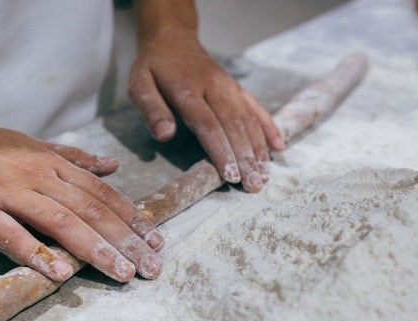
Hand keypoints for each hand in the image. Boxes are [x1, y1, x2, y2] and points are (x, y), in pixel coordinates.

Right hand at [0, 115, 163, 282]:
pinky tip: (60, 273)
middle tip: (151, 267)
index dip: (131, 217)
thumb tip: (112, 166)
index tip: (156, 240)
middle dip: (125, 240)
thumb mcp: (33, 145)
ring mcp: (7, 191)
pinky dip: (36, 252)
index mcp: (51, 162)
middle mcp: (37, 175)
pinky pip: (10, 233)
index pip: (101, 193)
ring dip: (94, 249)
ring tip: (120, 273)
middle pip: (90, 210)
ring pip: (60, 221)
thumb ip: (74, 158)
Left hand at [128, 28, 283, 191]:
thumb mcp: (139, 85)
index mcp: (188, 90)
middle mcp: (214, 87)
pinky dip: (269, 127)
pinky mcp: (237, 88)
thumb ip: (152, 110)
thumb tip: (164, 134)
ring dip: (259, 150)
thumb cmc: (153, 68)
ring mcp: (229, 87)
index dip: (221, 151)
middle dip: (246, 158)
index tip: (231, 175)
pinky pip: (257, 108)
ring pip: (249, 120)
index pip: (208, 124)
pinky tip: (278, 147)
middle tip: (254, 186)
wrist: (172, 37)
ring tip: (264, 177)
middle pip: (234, 126)